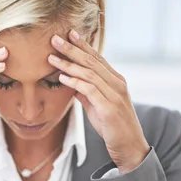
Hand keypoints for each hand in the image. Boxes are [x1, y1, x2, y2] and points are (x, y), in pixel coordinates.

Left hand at [48, 30, 149, 173]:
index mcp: (115, 81)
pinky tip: (62, 77)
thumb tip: (71, 82)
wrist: (129, 147)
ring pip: (89, 73)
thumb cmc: (113, 127)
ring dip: (68, 64)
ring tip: (51, 57)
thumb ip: (86, 93)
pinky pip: (90, 90)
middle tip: (55, 38)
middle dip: (72, 48)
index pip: (97, 58)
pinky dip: (75, 82)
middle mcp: (117, 84)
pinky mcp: (109, 107)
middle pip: (91, 61)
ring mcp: (114, 95)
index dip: (83, 45)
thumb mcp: (97, 107)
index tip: (69, 33)